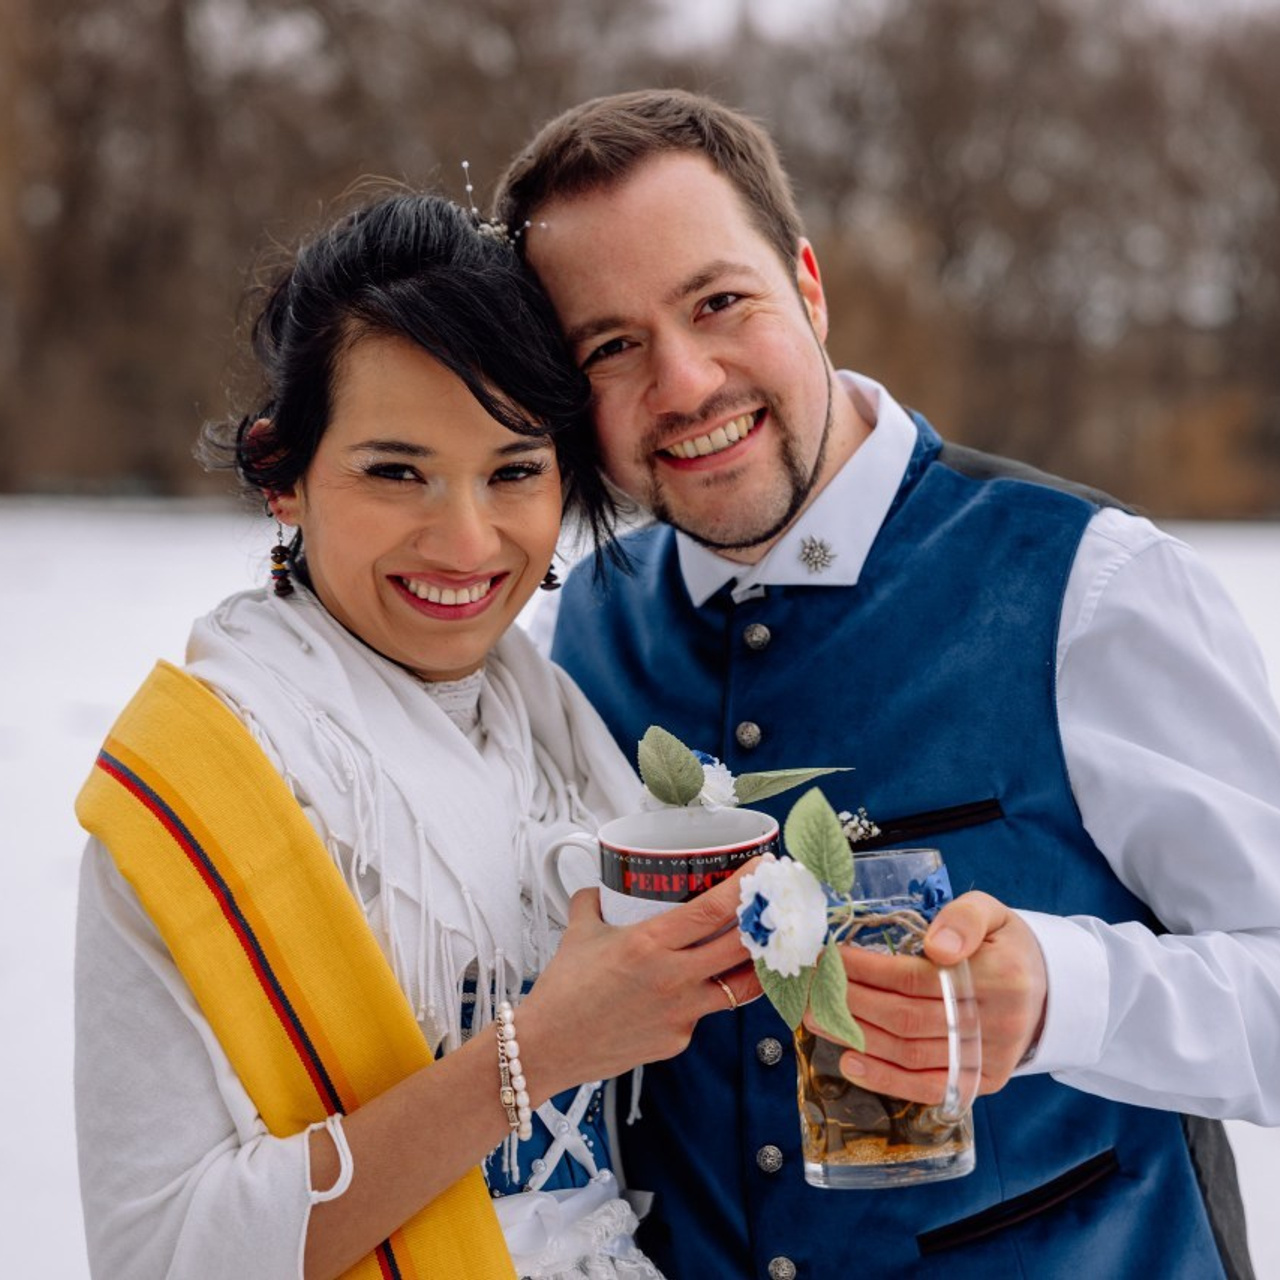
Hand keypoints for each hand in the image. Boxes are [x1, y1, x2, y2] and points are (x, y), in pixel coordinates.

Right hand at [516, 869, 761, 1100]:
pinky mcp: (679, 1040)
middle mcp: (673, 978)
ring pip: (741, 986)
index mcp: (649, 944)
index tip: (763, 868)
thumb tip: (605, 884)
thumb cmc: (563, 990)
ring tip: (761, 945)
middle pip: (741, 946)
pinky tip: (696, 986)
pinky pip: (705, 1012)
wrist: (548, 1047)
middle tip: (776, 903)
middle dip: (766, 921)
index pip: (711, 910)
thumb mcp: (579, 931)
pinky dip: (706, 996)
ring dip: (754, 963)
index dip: (745, 887)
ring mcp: (681, 1013)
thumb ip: (595, 901)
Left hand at [822, 891, 1046, 1103]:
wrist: (1048, 993)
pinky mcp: (983, 1084)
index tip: (830, 958)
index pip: (915, 978)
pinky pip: (928, 1087)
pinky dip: (886, 1080)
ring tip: (817, 1019)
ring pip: (910, 1053)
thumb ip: (964, 919)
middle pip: (906, 1018)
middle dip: (850, 1003)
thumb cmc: (1006, 947)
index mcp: (999, 977)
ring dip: (856, 1038)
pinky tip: (850, 1062)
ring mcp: (989, 1059)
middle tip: (812, 990)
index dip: (867, 971)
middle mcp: (996, 1024)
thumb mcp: (993, 914)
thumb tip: (935, 945)